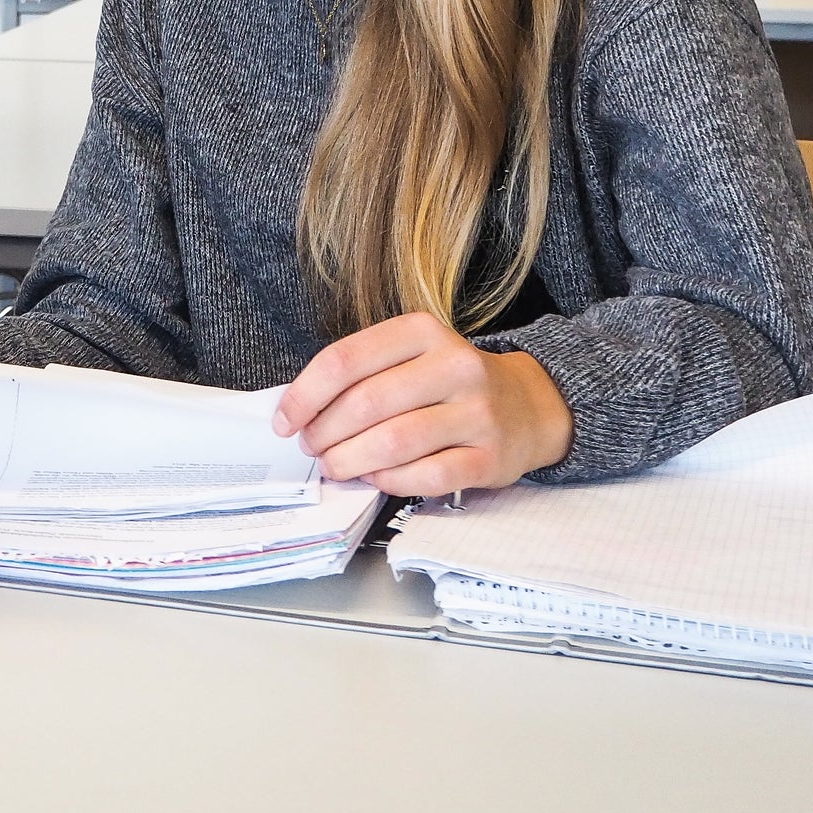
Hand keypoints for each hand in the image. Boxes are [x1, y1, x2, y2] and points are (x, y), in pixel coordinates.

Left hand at [271, 312, 573, 493]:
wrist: (527, 405)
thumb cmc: (447, 383)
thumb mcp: (409, 356)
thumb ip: (361, 374)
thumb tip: (300, 413)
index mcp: (422, 331)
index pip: (345, 360)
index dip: (305, 395)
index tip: (284, 421)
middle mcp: (454, 366)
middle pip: (366, 403)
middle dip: (325, 432)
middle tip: (311, 448)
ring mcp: (477, 412)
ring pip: (394, 442)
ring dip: (351, 461)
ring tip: (334, 466)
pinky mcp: (491, 457)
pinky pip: (427, 476)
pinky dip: (389, 481)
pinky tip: (374, 478)